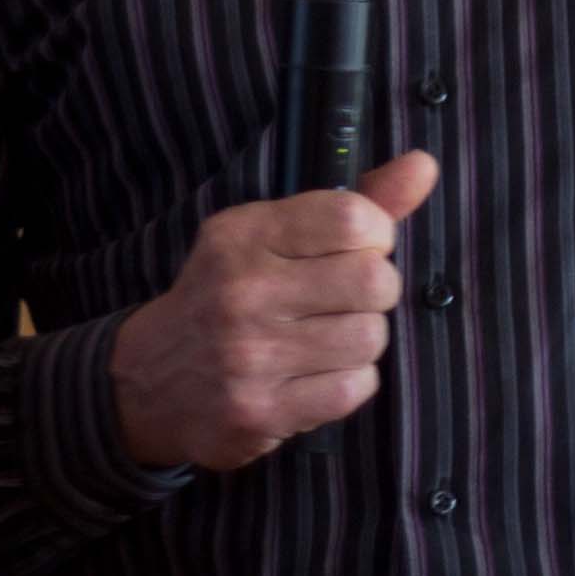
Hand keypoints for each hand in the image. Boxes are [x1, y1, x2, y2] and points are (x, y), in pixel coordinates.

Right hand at [109, 151, 441, 474]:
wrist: (150, 378)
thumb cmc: (229, 294)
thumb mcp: (272, 234)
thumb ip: (354, 201)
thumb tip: (424, 165)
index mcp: (244, 233)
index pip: (352, 218)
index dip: (376, 234)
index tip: (358, 247)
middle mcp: (243, 290)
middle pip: (374, 280)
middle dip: (377, 290)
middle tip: (347, 299)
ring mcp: (249, 355)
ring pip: (370, 337)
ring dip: (362, 339)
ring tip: (326, 338)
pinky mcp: (259, 410)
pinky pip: (354, 389)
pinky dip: (349, 382)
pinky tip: (315, 374)